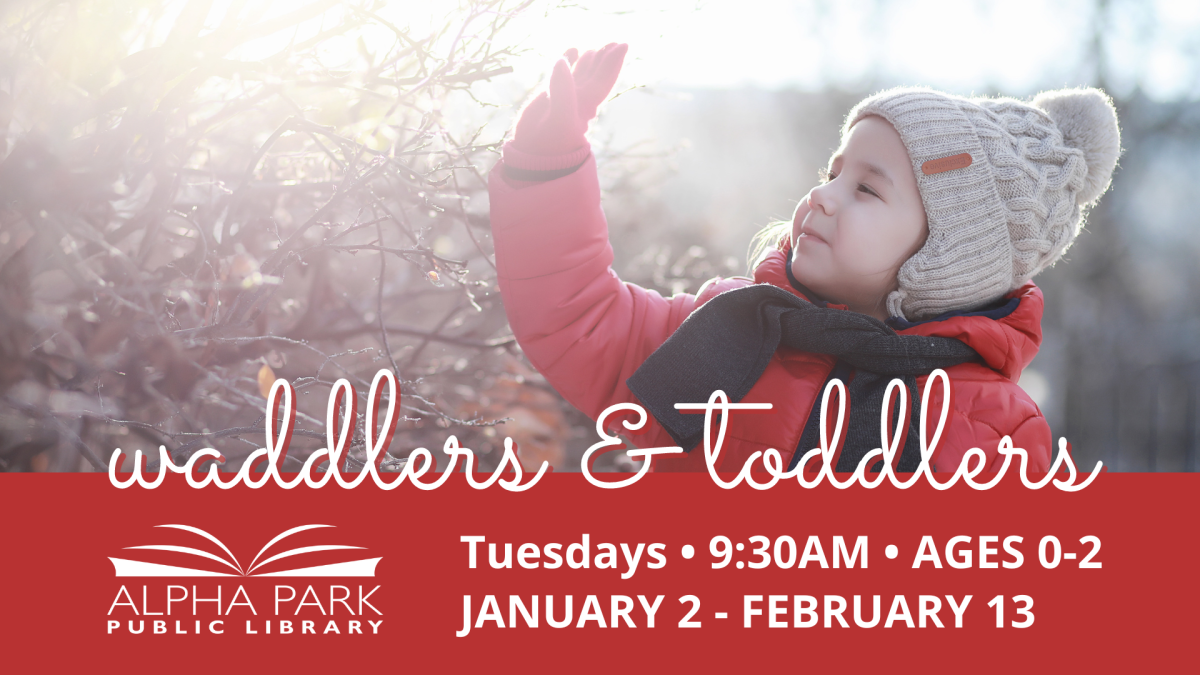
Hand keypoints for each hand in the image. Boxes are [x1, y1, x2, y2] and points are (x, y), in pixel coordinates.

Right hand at [509, 42, 628, 156]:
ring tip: (598, 48)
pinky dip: (568, 60)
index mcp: (586, 103)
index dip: (614, 62)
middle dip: (606, 58)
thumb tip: (563, 60)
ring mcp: (565, 94)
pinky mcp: (550, 94)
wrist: (532, 152)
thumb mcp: (559, 118)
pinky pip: (562, 73)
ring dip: (591, 60)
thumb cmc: (550, 140)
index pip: (604, 79)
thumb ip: (562, 90)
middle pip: (597, 73)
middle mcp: (579, 97)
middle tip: (615, 43)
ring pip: (582, 73)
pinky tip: (573, 50)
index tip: (624, 45)